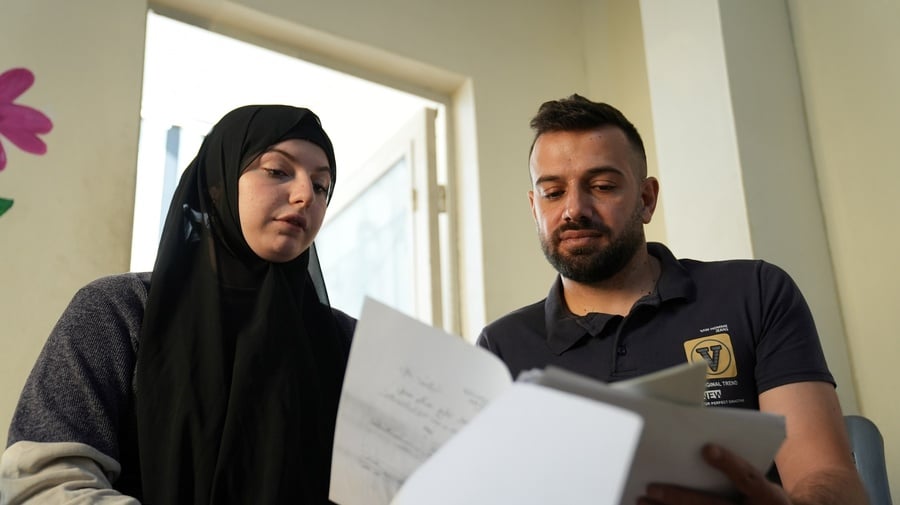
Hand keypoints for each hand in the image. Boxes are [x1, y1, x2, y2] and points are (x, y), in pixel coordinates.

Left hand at [637, 444, 791, 504]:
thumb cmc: (763, 497)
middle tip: (652, 488)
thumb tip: (701, 447)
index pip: (748, 477)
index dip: (729, 463)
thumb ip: (738, 468)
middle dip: (679, 498)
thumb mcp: (762, 483)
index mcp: (766, 495)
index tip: (707, 448)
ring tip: (642, 501)